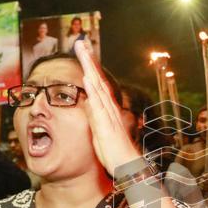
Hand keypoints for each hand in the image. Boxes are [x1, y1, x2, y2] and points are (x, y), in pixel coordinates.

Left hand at [74, 40, 139, 175]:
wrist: (126, 165)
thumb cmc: (113, 151)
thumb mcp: (98, 130)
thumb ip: (94, 115)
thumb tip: (87, 102)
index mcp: (106, 108)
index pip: (96, 83)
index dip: (89, 67)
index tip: (83, 52)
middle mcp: (108, 107)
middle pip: (97, 79)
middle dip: (89, 60)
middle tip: (81, 42)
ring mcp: (108, 114)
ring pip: (98, 87)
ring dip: (90, 69)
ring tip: (83, 53)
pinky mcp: (106, 124)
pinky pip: (98, 104)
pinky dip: (93, 90)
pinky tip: (87, 78)